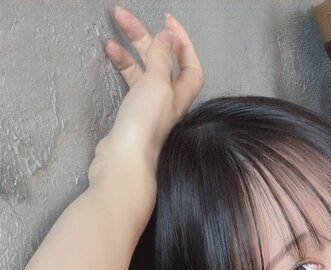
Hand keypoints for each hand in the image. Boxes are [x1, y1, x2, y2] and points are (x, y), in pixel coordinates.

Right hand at [90, 7, 203, 184]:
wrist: (124, 160)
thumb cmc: (144, 125)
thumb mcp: (157, 84)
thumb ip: (162, 58)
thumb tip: (168, 35)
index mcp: (182, 95)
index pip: (190, 64)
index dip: (183, 42)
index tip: (168, 22)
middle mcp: (169, 101)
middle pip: (162, 62)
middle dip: (146, 37)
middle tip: (124, 17)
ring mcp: (151, 108)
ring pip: (144, 70)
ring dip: (130, 50)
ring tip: (112, 34)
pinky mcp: (133, 114)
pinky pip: (131, 82)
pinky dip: (122, 66)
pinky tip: (110, 54)